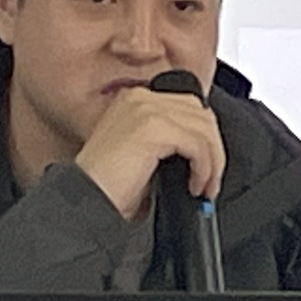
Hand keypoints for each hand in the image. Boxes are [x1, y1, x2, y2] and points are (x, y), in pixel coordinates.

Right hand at [74, 86, 223, 220]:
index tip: (206, 166)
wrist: (86, 202)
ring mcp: (145, 109)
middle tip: (210, 180)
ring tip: (205, 186)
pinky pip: (197, 143)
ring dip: (213, 161)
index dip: (204, 137)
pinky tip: (195, 185)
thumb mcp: (143, 155)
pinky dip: (204, 167)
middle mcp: (139, 98)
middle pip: (200, 113)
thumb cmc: (108, 188)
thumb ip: (169, 142)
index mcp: (135, 100)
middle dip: (214, 148)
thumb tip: (204, 153)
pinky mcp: (152, 127)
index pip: (187, 106)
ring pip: (204, 128)